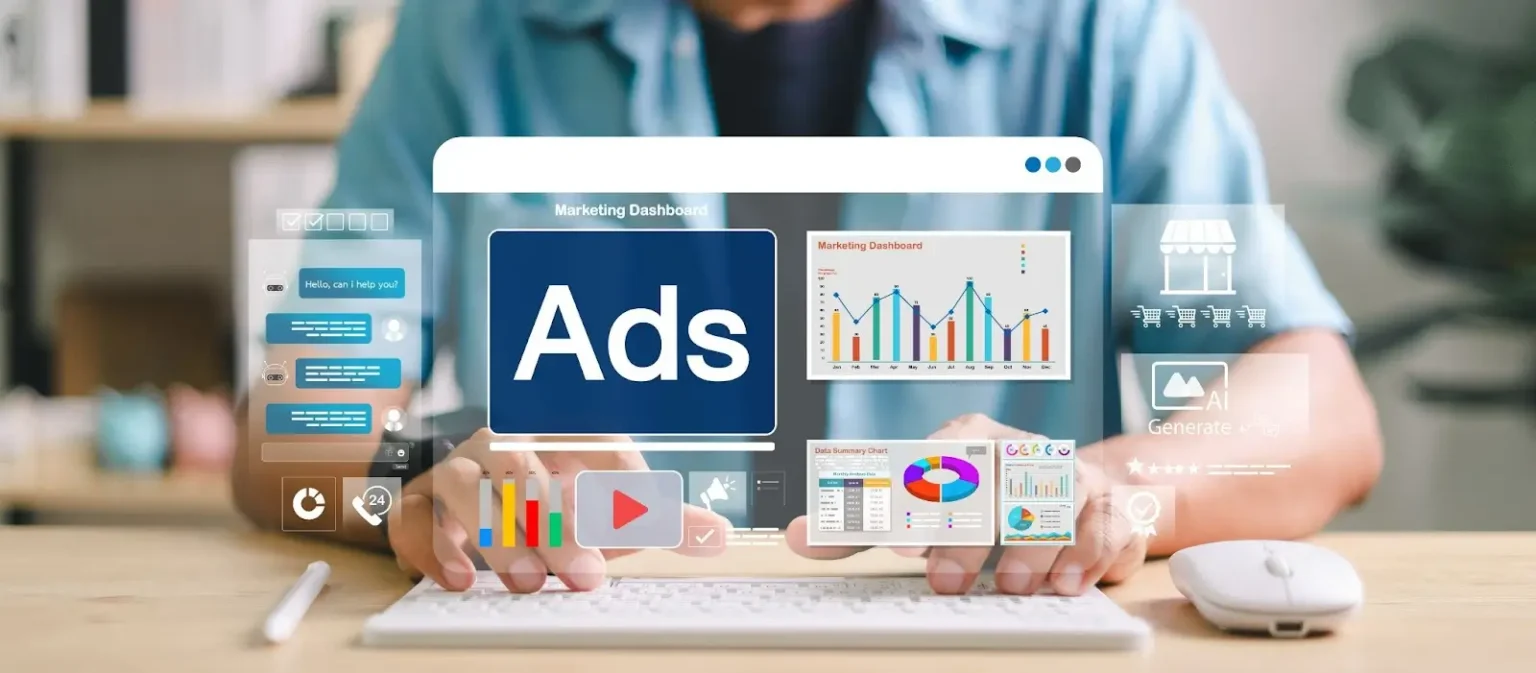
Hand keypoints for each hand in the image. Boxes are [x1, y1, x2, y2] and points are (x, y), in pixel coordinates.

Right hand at [388, 431, 730, 592]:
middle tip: (588, 575)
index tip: (644, 520)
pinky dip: (434, 547)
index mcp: (561, 436)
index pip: (595, 444)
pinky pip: (415, 517)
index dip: (620, 483)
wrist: (473, 495)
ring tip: (530, 580)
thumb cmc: (552, 502)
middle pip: (528, 468)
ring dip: (497, 532)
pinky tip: (461, 579)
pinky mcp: (420, 504)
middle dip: (558, 523)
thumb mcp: (609, 512)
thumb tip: (720, 535)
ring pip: (466, 485)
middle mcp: (507, 444)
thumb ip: (662, 521)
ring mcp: (458, 470)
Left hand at [786, 413, 1146, 594]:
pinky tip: (1065, 585)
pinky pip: (1102, 523)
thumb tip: (795, 535)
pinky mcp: (1109, 506)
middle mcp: (1016, 449)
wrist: (1086, 494)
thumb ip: (863, 525)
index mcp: (965, 438)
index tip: (897, 539)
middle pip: (987, 481)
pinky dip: (1085, 554)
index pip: (930, 459)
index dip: (913, 496)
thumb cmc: (991, 502)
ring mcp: (1067, 474)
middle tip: (944, 581)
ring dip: (1029, 545)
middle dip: (965, 532)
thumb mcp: (925, 509)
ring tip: (1009, 587)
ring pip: (1049, 499)